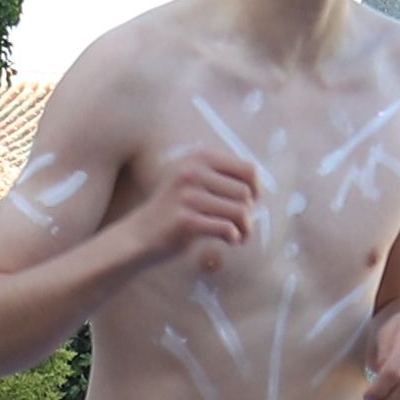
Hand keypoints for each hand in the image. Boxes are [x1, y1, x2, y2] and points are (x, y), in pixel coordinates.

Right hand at [131, 146, 265, 263]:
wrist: (139, 235)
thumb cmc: (174, 209)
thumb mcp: (194, 180)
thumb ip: (222, 177)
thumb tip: (260, 188)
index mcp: (199, 158)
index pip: (248, 170)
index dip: (256, 189)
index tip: (249, 203)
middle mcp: (193, 172)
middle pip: (246, 194)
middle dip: (249, 213)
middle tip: (240, 225)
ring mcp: (188, 196)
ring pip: (241, 212)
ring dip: (244, 228)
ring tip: (236, 235)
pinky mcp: (187, 221)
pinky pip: (228, 229)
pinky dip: (234, 238)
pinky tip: (227, 241)